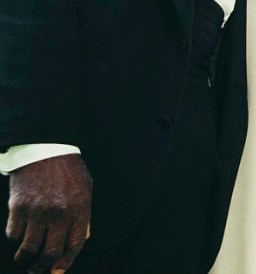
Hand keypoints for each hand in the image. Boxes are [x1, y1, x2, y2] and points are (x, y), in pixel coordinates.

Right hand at [5, 154, 91, 273]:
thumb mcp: (86, 189)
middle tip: (37, 270)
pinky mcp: (18, 207)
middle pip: (50, 252)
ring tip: (24, 262)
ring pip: (29, 248)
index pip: (74, 246)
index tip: (57, 272)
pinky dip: (14, 242)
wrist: (46, 148)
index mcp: (80, 209)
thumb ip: (85, 215)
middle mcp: (59, 213)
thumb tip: (83, 238)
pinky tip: (17, 241)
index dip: (65, 263)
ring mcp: (37, 211)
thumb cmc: (68, 169)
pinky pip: (13, 234)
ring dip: (25, 260)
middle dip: (42, 267)